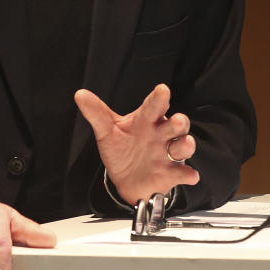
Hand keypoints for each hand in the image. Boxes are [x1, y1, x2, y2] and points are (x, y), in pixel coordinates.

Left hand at [74, 83, 199, 204]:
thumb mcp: (107, 131)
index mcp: (146, 120)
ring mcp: (168, 154)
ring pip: (183, 146)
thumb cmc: (121, 149)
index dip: (159, 98)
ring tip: (185, 144)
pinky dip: (188, 174)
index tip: (162, 90)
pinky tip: (189, 175)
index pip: (154, 106)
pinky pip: (184, 173)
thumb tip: (80, 94)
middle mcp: (161, 134)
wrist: (126, 179)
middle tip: (177, 121)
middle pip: (175, 124)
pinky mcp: (172, 173)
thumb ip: (96, 113)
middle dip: (179, 122)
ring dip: (186, 145)